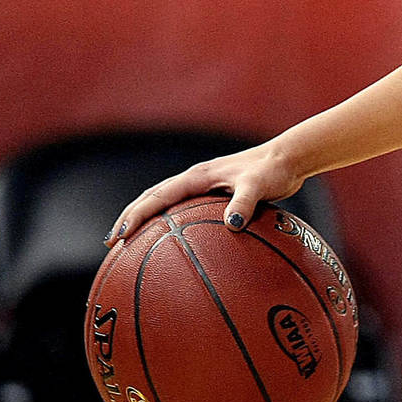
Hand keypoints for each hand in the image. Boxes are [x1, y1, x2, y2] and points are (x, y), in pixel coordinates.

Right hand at [104, 142, 305, 244]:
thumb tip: (234, 226)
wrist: (289, 158)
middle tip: (112, 242)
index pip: (157, 197)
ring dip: (145, 219)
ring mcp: (203, 186)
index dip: (136, 215)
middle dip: (130, 218)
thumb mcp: (259, 186)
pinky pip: (184, 209)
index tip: (119, 235)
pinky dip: (170, 222)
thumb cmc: (273, 170)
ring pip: (164, 202)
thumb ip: (245, 203)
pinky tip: (173, 242)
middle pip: (151, 198)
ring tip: (131, 243)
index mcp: (196, 177)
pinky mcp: (214, 194)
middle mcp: (194, 180)